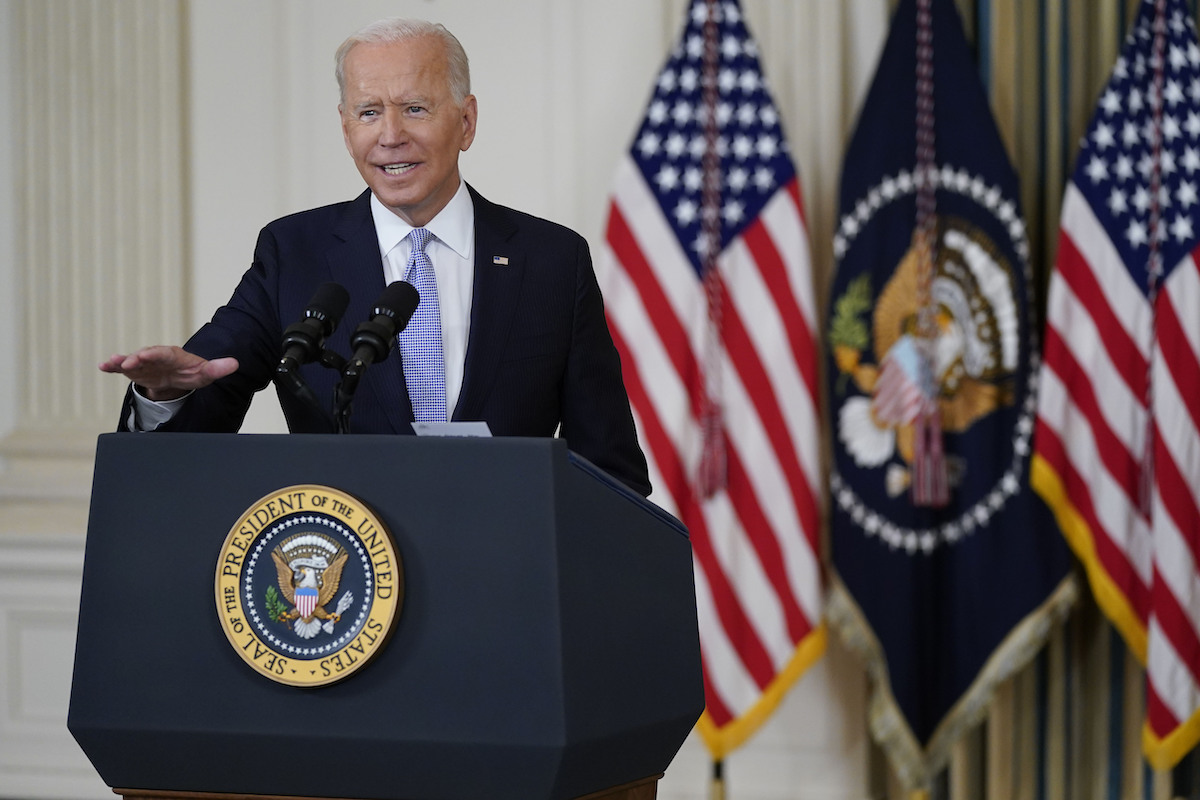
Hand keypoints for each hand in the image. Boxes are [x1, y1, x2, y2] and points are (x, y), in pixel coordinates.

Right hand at [99, 346, 238, 401]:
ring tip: (109, 363)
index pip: (163, 353)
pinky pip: (122, 368)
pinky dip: (113, 367)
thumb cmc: (192, 372)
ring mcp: (144, 363)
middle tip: (126, 362)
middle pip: (144, 355)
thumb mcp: (206, 372)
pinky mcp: (136, 371)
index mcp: (172, 355)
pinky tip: (102, 366)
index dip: (154, 354)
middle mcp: (156, 356)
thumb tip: (236, 364)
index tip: (145, 355)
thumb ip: (218, 368)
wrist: (181, 376)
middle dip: (135, 358)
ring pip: (131, 361)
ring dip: (120, 362)